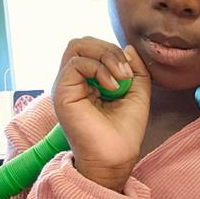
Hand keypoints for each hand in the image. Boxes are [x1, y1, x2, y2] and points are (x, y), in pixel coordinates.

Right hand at [52, 37, 150, 191]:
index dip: (114, 51)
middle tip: (125, 72)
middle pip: (82, 42)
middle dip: (109, 49)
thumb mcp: (137, 92)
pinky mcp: (62, 92)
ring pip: (77, 46)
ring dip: (105, 56)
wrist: (116, 157)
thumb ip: (135, 68)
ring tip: (120, 77)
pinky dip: (98, 68)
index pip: (93, 47)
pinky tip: (111, 87)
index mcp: (88, 80)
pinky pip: (75, 63)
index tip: (130, 72)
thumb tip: (127, 47)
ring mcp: (65, 85)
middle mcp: (73, 81)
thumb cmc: (125, 131)